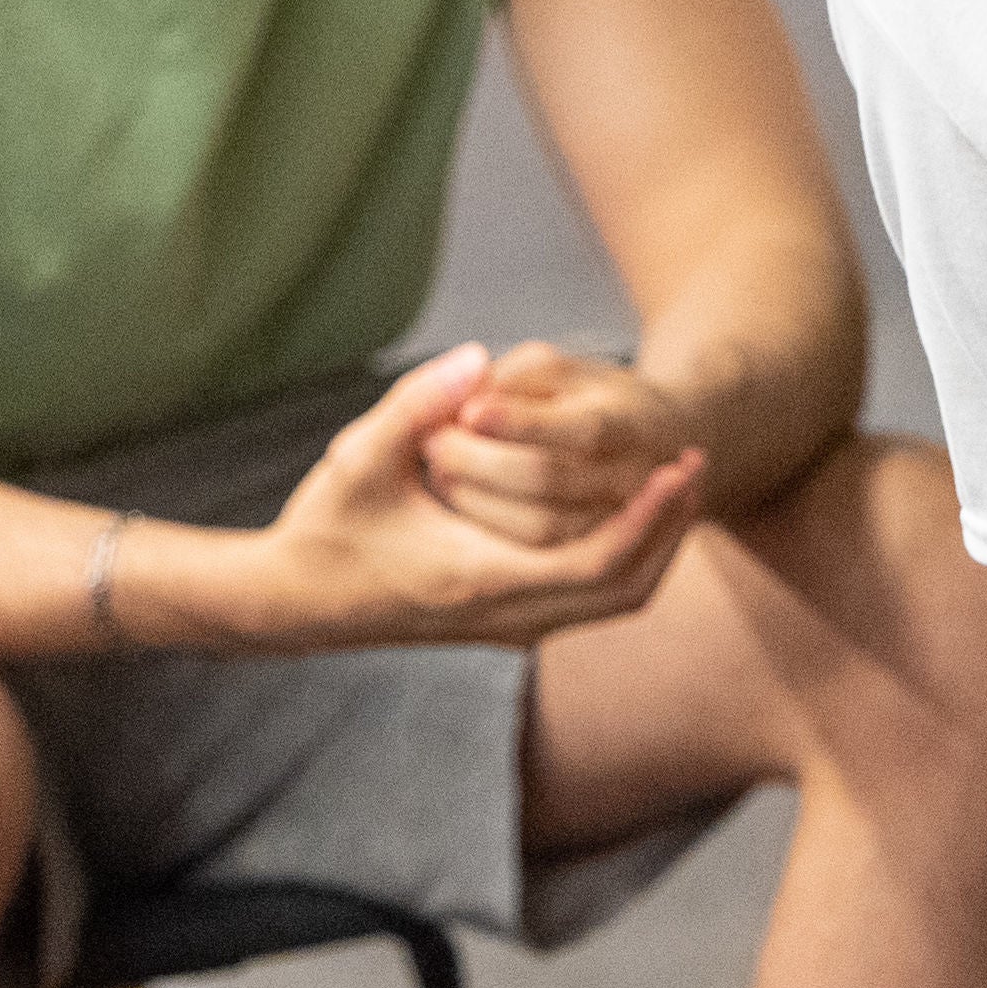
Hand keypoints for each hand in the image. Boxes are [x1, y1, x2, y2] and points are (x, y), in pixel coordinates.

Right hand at [250, 344, 702, 649]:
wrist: (288, 604)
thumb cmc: (322, 528)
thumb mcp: (358, 456)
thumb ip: (416, 404)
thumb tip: (478, 359)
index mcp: (481, 580)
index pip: (601, 562)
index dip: (652, 516)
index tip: (682, 465)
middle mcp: (505, 618)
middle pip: (627, 592)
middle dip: (672, 531)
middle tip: (697, 468)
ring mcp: (507, 628)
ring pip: (612, 603)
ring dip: (653, 547)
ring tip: (676, 485)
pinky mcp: (502, 623)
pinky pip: (588, 600)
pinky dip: (622, 559)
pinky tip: (627, 510)